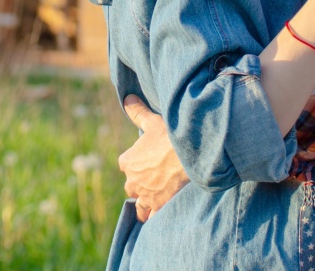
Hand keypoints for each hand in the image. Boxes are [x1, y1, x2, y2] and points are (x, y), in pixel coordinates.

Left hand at [120, 94, 187, 221]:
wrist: (189, 156)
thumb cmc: (170, 137)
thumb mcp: (152, 121)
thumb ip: (137, 112)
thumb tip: (127, 98)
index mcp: (128, 161)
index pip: (125, 164)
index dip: (135, 162)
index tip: (146, 160)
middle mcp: (132, 181)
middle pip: (131, 186)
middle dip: (139, 184)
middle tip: (153, 178)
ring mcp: (145, 196)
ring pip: (139, 205)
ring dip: (144, 203)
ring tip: (153, 199)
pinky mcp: (158, 206)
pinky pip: (152, 216)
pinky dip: (154, 215)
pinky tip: (160, 212)